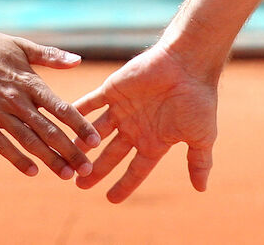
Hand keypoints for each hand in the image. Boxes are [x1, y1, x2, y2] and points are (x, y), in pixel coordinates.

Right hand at [0, 28, 99, 179]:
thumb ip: (51, 57)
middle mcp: (17, 101)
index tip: (95, 141)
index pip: (61, 108)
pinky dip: (18, 159)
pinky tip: (32, 172)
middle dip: (70, 151)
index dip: (80, 126)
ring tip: (66, 175)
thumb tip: (78, 61)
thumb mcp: (22, 46)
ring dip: (49, 160)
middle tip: (86, 169)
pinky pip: (2, 145)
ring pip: (29, 142)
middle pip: (49, 131)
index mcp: (30, 82)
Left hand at [73, 45, 217, 202]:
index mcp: (154, 140)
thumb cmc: (198, 99)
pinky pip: (89, 103)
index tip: (110, 199)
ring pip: (95, 131)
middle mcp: (135, 127)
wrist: (188, 64)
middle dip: (95, 169)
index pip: (136, 169)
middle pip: (110, 154)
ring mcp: (122, 109)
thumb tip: (202, 189)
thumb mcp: (202, 136)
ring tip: (64, 157)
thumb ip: (199, 161)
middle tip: (77, 183)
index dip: (124, 184)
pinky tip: (61, 123)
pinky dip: (75, 112)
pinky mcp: (112, 91)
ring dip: (81, 144)